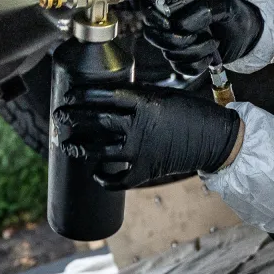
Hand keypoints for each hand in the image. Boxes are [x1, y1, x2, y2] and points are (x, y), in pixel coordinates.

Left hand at [55, 84, 242, 188]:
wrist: (214, 139)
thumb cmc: (189, 112)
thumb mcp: (163, 95)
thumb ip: (136, 97)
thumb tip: (106, 96)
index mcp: (146, 103)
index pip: (106, 96)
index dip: (83, 96)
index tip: (69, 95)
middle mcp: (140, 127)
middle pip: (97, 122)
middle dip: (73, 119)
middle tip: (58, 117)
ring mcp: (142, 151)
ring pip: (101, 152)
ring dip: (79, 149)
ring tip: (66, 145)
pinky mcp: (147, 171)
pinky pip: (119, 179)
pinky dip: (104, 178)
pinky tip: (95, 174)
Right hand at [141, 0, 263, 76]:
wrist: (244, 31)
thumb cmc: (231, 11)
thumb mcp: (221, 3)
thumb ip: (200, 9)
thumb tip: (180, 25)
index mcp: (172, 1)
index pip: (149, 12)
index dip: (159, 21)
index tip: (175, 24)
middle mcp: (168, 22)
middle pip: (153, 36)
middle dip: (179, 39)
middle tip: (201, 33)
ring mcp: (174, 42)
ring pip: (169, 54)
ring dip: (196, 51)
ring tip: (212, 42)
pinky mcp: (182, 59)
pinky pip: (181, 69)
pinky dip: (198, 65)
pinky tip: (209, 56)